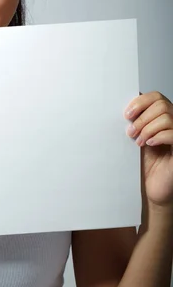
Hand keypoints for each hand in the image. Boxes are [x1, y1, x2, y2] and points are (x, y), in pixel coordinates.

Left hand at [125, 91, 172, 208]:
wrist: (150, 188)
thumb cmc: (144, 166)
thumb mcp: (135, 139)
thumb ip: (133, 123)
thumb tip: (119, 107)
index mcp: (162, 118)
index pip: (156, 97)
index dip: (141, 102)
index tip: (127, 114)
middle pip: (161, 104)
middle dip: (142, 118)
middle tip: (130, 132)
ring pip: (166, 117)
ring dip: (147, 128)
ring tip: (138, 142)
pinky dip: (158, 137)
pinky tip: (149, 144)